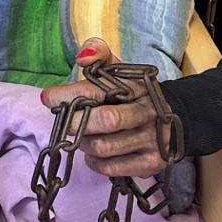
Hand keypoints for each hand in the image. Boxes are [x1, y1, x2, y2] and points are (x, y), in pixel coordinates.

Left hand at [39, 39, 169, 179]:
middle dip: (75, 122)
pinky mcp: (151, 164)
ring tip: (82, 137)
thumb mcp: (119, 70)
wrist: (173, 119)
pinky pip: (111, 168)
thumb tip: (82, 57)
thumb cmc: (134, 93)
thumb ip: (99, 53)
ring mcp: (153, 140)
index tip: (48, 98)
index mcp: (138, 86)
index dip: (69, 95)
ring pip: (104, 147)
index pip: (98, 90)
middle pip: (105, 121)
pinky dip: (94, 162)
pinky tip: (94, 153)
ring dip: (84, 143)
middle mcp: (148, 112)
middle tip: (64, 123)